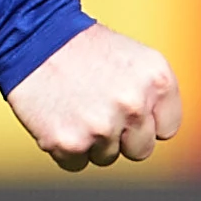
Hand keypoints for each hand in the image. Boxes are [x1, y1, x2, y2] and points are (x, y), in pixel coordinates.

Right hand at [8, 23, 182, 170]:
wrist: (34, 36)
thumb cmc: (83, 48)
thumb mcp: (135, 59)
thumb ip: (153, 96)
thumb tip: (155, 133)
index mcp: (158, 80)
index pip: (167, 128)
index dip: (145, 120)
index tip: (126, 107)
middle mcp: (134, 105)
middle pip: (140, 149)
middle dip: (120, 135)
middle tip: (96, 106)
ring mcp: (102, 127)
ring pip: (107, 157)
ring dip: (91, 140)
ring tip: (75, 105)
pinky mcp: (70, 143)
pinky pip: (76, 164)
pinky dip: (65, 147)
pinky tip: (59, 117)